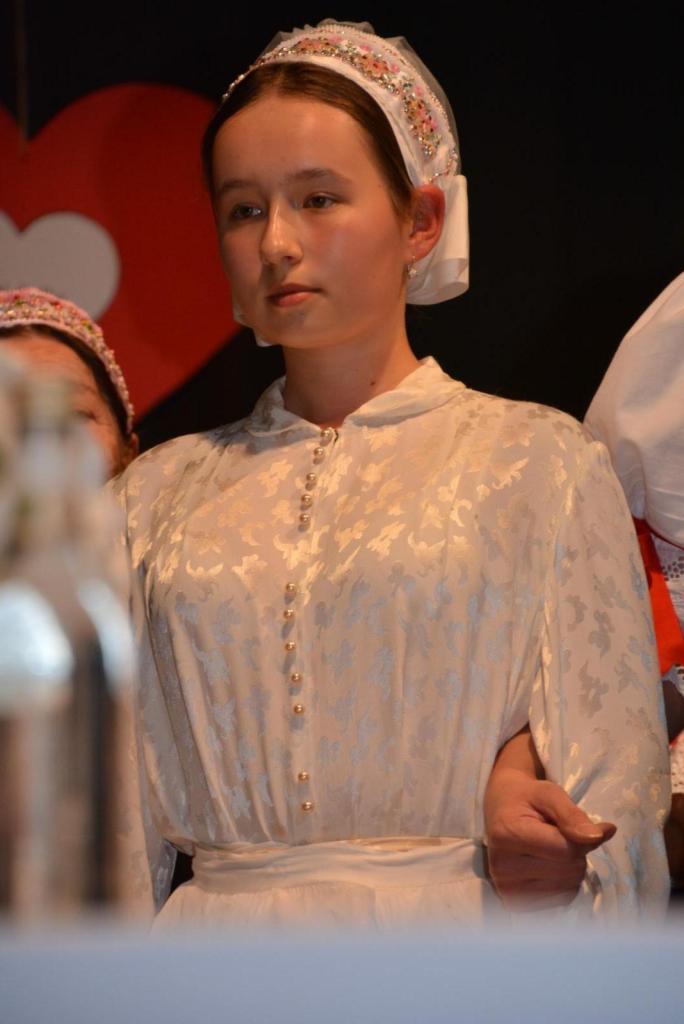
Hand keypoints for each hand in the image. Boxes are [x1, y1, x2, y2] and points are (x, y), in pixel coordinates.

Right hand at [484, 768, 615, 909]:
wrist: (501, 810)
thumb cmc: (526, 800)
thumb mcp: (549, 794)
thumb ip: (573, 815)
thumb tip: (600, 835)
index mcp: (508, 835)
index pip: (566, 850)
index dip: (584, 837)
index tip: (581, 824)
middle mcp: (503, 867)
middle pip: (570, 870)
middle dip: (575, 851)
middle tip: (556, 834)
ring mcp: (507, 889)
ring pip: (569, 886)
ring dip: (571, 867)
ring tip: (550, 848)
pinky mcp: (515, 903)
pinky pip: (563, 899)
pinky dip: (565, 882)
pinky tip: (548, 865)